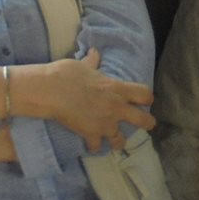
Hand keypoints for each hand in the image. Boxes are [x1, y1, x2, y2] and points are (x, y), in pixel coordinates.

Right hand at [27, 47, 154, 151]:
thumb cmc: (67, 74)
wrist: (51, 91)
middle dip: (147, 123)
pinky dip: (93, 146)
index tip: (144, 100)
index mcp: (118, 88)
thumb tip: (94, 52)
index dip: (146, 98)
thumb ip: (93, 62)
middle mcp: (116, 107)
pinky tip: (90, 143)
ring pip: (121, 140)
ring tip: (114, 140)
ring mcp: (105, 123)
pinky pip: (96, 147)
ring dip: (117, 140)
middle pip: (144, 120)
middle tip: (145, 124)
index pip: (145, 94)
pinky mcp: (91, 134)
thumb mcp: (83, 65)